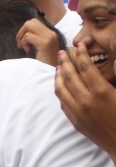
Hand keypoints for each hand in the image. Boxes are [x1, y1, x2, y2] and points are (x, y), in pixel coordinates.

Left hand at [16, 19, 60, 64]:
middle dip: (22, 31)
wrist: (51, 72)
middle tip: (21, 43)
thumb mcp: (40, 48)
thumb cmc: (44, 62)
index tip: (23, 41)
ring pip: (29, 26)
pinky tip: (27, 50)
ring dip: (22, 37)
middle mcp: (51, 33)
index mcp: (51, 33)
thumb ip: (35, 38)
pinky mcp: (45, 43)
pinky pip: (28, 36)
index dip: (25, 30)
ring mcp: (49, 37)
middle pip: (31, 22)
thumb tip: (22, 33)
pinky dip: (24, 43)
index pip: (34, 22)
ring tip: (25, 47)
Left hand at [55, 45, 115, 159]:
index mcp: (101, 91)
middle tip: (61, 52)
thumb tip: (97, 70)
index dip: (81, 54)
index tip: (78, 45)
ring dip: (58, 76)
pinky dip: (60, 90)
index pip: (86, 68)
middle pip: (69, 76)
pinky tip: (61, 85)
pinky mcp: (73, 120)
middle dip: (64, 62)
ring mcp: (77, 111)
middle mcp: (86, 100)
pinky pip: (62, 102)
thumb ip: (108, 80)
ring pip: (61, 89)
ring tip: (58, 67)